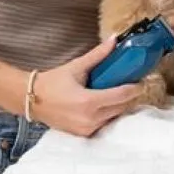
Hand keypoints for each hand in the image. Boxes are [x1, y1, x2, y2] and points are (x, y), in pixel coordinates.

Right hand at [29, 36, 143, 137]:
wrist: (32, 100)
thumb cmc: (52, 82)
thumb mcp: (76, 67)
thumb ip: (98, 55)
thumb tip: (114, 39)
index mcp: (89, 102)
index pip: (122, 95)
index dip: (135, 88)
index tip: (141, 81)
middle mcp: (90, 118)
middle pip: (121, 107)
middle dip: (128, 96)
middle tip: (131, 84)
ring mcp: (87, 129)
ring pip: (114, 117)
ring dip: (119, 106)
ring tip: (118, 93)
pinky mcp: (83, 134)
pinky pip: (104, 124)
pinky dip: (108, 114)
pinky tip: (106, 104)